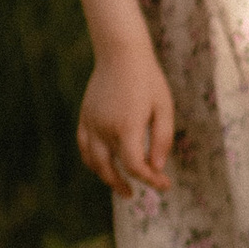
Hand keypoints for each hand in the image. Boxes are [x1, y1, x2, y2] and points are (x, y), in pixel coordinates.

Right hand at [77, 39, 174, 194]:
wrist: (120, 53)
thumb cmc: (148, 80)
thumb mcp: (164, 108)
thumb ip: (161, 140)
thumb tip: (156, 168)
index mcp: (126, 127)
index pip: (135, 166)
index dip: (150, 180)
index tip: (165, 184)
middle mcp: (104, 128)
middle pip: (111, 169)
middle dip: (125, 184)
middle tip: (138, 194)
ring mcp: (91, 123)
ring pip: (94, 161)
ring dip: (106, 177)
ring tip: (122, 187)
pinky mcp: (84, 117)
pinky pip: (84, 146)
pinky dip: (92, 161)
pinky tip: (104, 167)